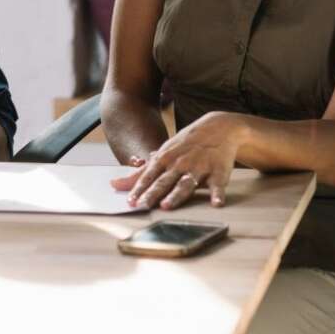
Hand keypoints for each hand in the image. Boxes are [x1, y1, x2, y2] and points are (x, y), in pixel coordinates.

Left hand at [110, 111, 240, 209]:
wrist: (217, 128)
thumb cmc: (185, 145)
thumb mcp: (163, 153)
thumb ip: (142, 172)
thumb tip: (115, 184)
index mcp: (165, 158)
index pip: (149, 176)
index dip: (139, 189)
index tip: (130, 202)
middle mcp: (180, 163)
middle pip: (164, 181)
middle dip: (152, 193)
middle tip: (143, 206)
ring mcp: (199, 167)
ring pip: (186, 183)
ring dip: (176, 195)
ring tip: (167, 205)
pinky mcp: (218, 171)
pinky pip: (218, 185)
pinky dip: (217, 194)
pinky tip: (216, 203)